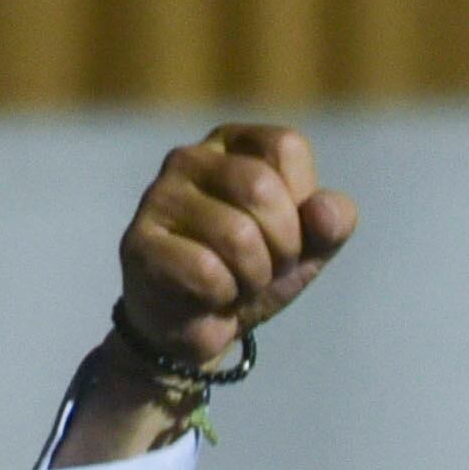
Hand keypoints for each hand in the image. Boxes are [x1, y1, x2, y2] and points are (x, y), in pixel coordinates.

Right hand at [59, 125, 357, 465]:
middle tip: (262, 266)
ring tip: (234, 282)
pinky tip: (206, 296)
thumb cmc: (253, 271)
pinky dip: (222, 297)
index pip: (286, 148)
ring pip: (236, 234)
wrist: (203, 325)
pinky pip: (206, 272)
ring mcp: (158, 197)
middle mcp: (190, 158)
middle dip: (280, 245)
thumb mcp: (307, 247)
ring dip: (252, 277)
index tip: (283, 232)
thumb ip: (331, 224)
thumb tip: (325, 212)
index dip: (300, 203)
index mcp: (234, 144)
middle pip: (260, 188)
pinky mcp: (138, 243)